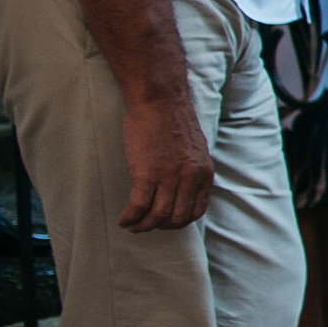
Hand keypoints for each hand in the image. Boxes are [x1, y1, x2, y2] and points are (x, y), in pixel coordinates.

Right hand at [119, 92, 214, 231]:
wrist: (160, 100)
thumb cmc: (173, 120)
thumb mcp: (195, 149)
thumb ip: (192, 170)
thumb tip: (184, 189)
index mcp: (204, 173)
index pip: (197, 210)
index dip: (179, 221)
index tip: (166, 221)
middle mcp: (190, 178)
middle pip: (177, 218)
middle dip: (161, 226)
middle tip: (147, 224)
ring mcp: (169, 177)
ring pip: (158, 216)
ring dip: (143, 226)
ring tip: (132, 225)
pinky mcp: (147, 173)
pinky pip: (139, 206)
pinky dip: (130, 218)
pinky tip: (123, 219)